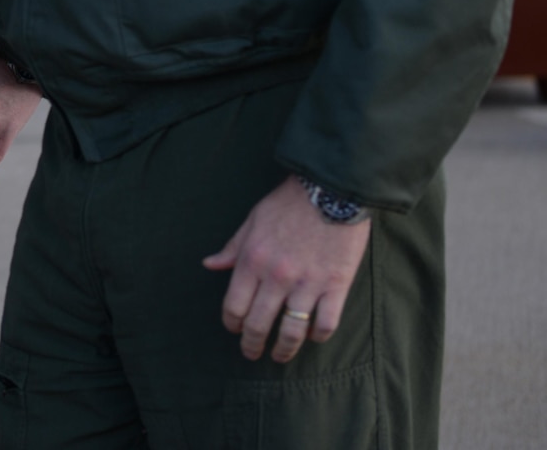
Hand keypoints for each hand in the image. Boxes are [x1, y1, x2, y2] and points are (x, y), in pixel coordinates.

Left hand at [203, 175, 371, 362]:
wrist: (330, 190)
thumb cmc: (288, 203)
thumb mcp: (252, 220)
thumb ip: (233, 248)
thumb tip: (210, 265)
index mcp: (253, 260)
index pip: (234, 306)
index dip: (231, 324)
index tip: (234, 330)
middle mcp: (277, 276)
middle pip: (259, 324)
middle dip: (252, 344)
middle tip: (252, 352)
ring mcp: (308, 283)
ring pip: (292, 331)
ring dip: (284, 349)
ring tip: (280, 355)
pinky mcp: (336, 285)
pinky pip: (326, 323)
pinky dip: (318, 336)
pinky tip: (312, 337)